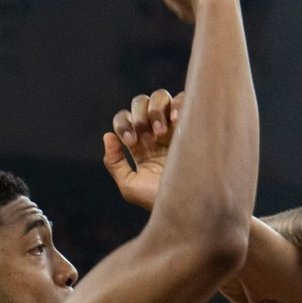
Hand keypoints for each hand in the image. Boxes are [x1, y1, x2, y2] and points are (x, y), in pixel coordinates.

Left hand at [104, 88, 182, 209]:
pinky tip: (177, 121)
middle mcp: (157, 134)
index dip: (123, 124)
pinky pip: (184, 100)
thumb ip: (114, 163)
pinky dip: (178, 104)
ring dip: (155, 110)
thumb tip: (108, 135)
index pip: (124, 119)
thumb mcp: (130, 186)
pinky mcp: (194, 125)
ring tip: (161, 132)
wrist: (190, 205)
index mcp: (141, 146)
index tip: (131, 142)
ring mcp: (176, 128)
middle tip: (147, 137)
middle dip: (139, 116)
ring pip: (160, 97)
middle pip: (140, 103)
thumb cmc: (161, 200)